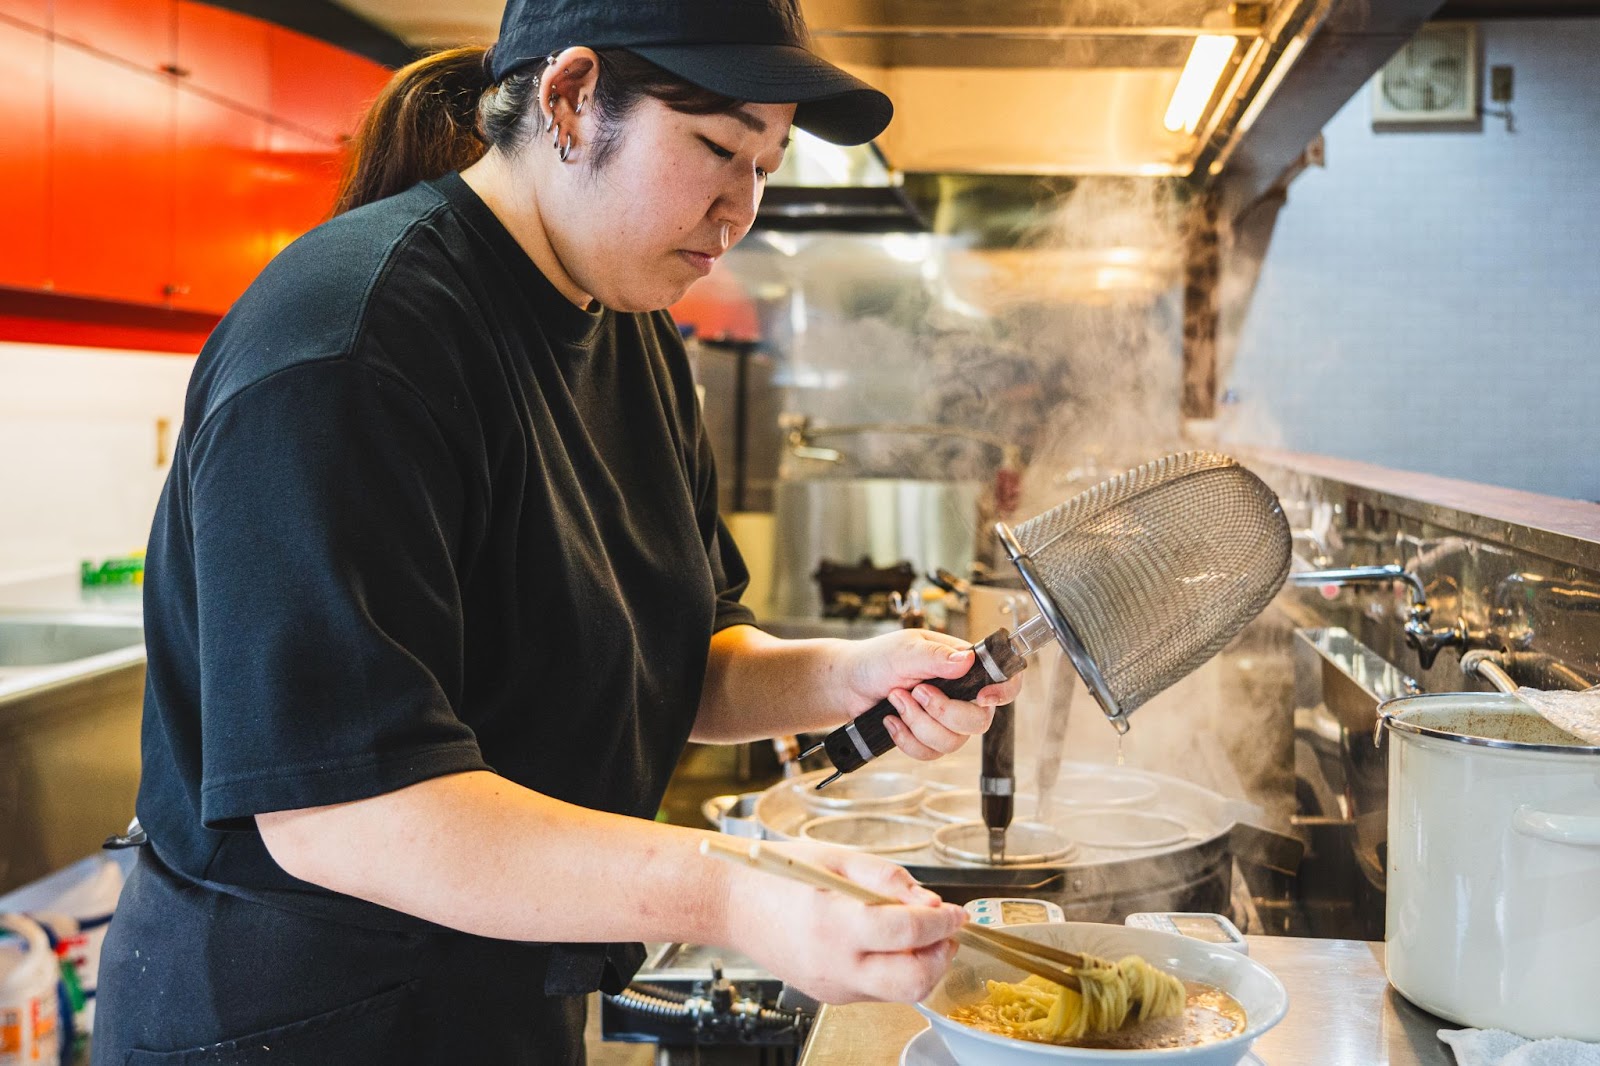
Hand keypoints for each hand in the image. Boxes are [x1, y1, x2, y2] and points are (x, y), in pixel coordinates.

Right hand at [721, 840, 966, 1003]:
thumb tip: (929, 902)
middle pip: (914, 981)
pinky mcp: (830, 995)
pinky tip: (884, 943)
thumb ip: (889, 879)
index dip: (944, 922)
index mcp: (836, 923)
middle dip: (941, 955)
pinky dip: (894, 969)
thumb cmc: (779, 875)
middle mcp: (835, 964)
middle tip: (946, 931)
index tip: (957, 911)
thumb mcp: (838, 859)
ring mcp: (833, 985)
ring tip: (918, 934)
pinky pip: (877, 990)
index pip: (910, 932)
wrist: (733, 905)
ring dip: (922, 965)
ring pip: (900, 992)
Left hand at [842, 629, 1022, 760]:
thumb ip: (935, 657)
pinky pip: (931, 753)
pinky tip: (891, 720)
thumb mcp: (904, 651)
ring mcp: (946, 719)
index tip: (982, 698)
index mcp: (963, 666)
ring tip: (896, 700)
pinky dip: (907, 740)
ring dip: (919, 724)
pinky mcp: (928, 738)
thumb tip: (967, 661)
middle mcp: (961, 694)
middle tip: (915, 692)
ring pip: (953, 741)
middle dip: (943, 712)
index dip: (1003, 691)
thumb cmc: (877, 659)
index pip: (1002, 678)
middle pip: (979, 721)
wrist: (849, 684)